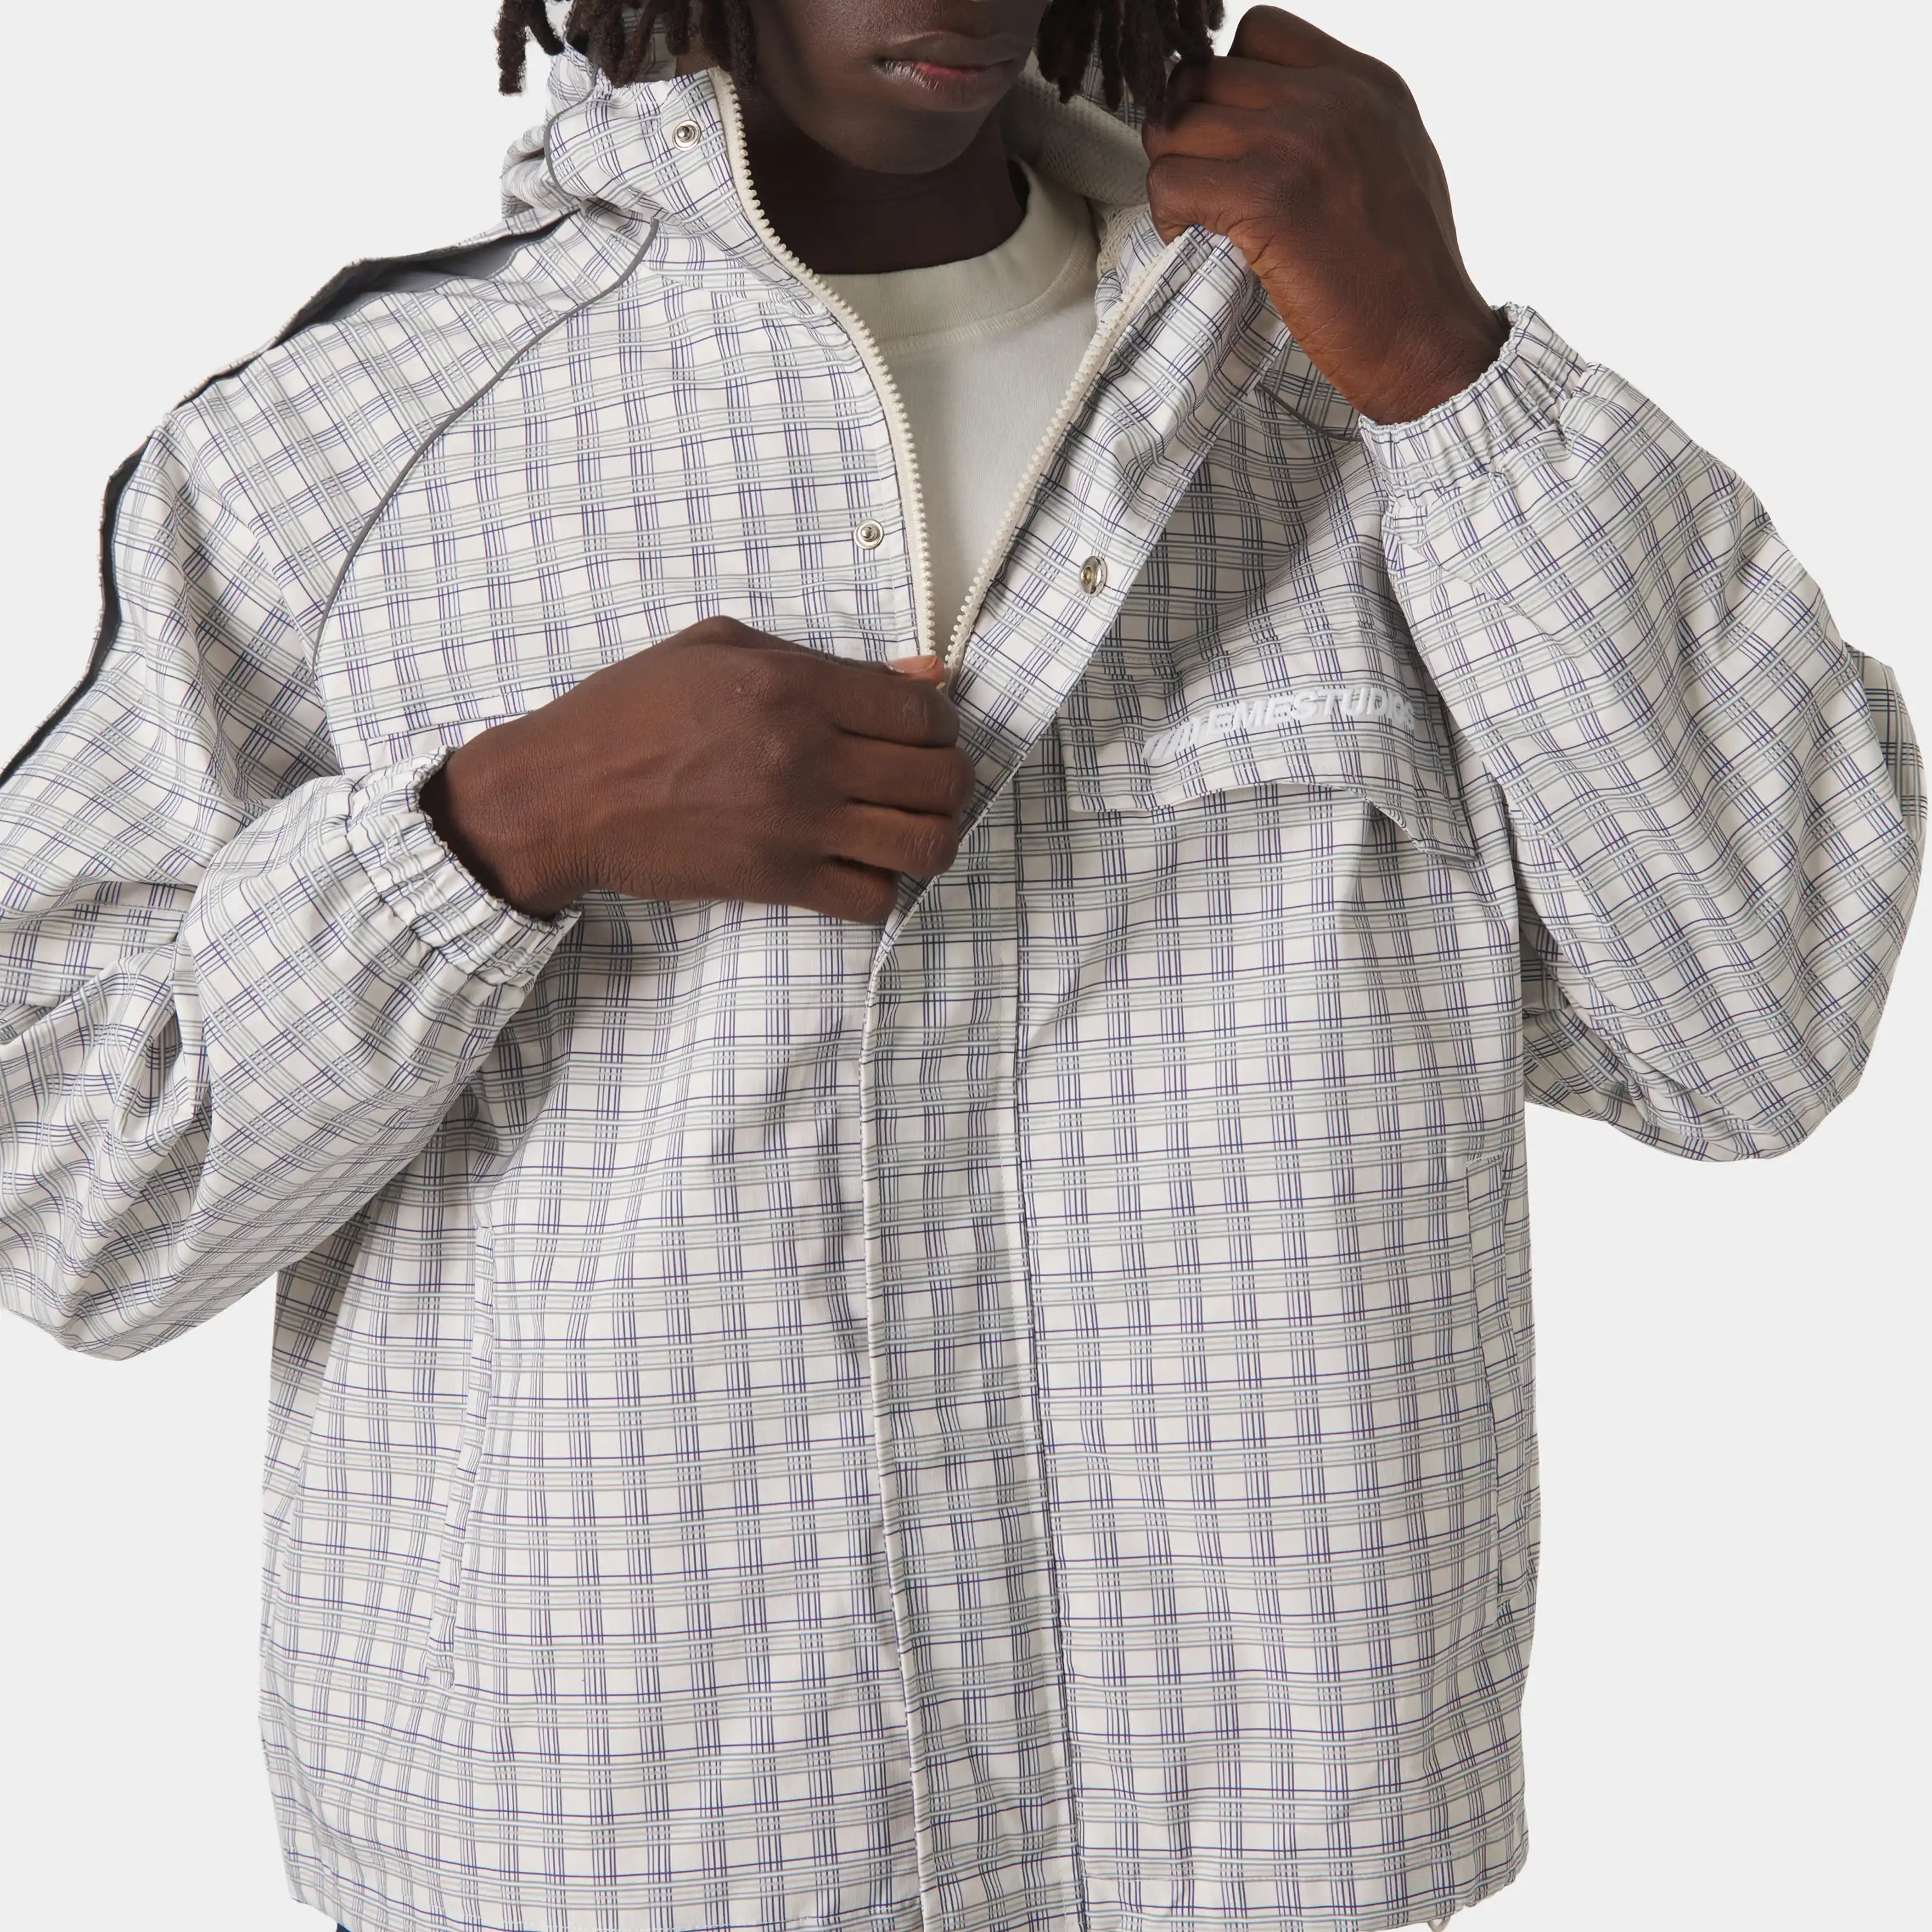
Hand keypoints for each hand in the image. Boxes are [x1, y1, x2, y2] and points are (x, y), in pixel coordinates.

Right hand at [420, 621, 974, 924]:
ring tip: (907, 831)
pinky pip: (872, 901)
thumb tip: (926, 672)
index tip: (923, 734)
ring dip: (932, 839)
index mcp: (797, 686)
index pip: (925, 712)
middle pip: (941, 779)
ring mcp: (797, 823)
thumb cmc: (631, 712)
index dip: (941, 725)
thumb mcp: (722, 650)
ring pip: (924, 844)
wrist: (562, 793)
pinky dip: (881, 890)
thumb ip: (828, 661)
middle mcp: (808, 754)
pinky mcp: (778, 880)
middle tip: (925, 785)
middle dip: (949, 783)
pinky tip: (858, 868)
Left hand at [1144, 6, 1509, 423]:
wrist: (1428, 339)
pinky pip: (1171, 181)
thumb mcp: (1391, 160)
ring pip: (1177, 126)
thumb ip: (1337, 122)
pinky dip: (1166, 214)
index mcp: (1364, 82)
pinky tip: (1189, 237)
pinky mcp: (1269, 198)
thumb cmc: (1406, 273)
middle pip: (1204, 76)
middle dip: (1184, 129)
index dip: (1224, 81)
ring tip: (1192, 214)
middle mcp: (1332, 97)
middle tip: (1194, 181)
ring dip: (1170, 171)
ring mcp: (1300, 142)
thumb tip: (1267, 118)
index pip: (1258, 33)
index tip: (1225, 135)